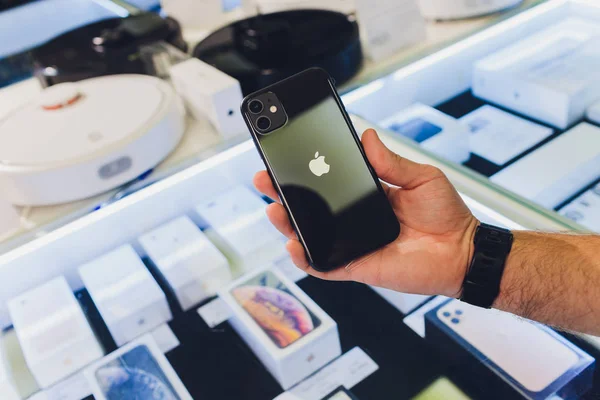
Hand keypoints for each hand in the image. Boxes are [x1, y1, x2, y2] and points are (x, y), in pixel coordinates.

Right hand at [254, 129, 478, 296]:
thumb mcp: (421, 178)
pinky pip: (324, 266)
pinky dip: (306, 259)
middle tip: (266, 179)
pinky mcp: (356, 266)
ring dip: (288, 224)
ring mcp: (353, 243)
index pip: (328, 182)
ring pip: (311, 235)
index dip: (306, 172)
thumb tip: (367, 137)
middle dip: (285, 194)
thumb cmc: (447, 215)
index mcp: (367, 195)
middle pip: (311, 208)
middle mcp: (354, 219)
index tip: (286, 155)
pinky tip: (294, 246)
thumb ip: (391, 161)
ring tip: (275, 210)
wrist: (463, 252)